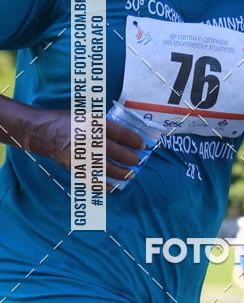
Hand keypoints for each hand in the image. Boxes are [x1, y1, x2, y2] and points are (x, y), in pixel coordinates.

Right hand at [31, 109, 146, 187]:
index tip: (143, 145)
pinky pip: (91, 179)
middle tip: (137, 161)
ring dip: (121, 173)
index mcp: (94, 123)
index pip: (120, 133)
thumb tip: (126, 137)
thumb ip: (105, 125)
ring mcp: (81, 154)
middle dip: (130, 158)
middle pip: (116, 152)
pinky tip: (112, 186)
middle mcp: (88, 139)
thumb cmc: (69, 122)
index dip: (134, 140)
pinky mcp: (74, 166)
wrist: (43, 132)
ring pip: (106, 167)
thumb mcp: (88, 116)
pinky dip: (102, 185)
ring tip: (131, 174)